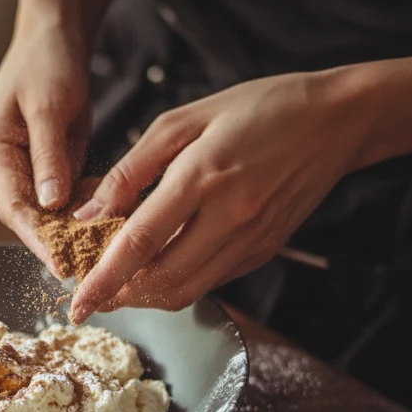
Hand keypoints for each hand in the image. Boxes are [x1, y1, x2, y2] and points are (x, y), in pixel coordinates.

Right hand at [0, 9, 93, 272]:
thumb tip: (50, 204)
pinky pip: (66, 193)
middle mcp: (9, 162)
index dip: (36, 238)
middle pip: (29, 215)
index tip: (60, 261)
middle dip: (56, 242)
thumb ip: (48, 156)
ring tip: (102, 251)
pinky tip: (109, 217)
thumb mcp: (48, 106)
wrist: (56, 34)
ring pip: (49, 209)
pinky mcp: (53, 160)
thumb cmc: (46, 60)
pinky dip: (85, 207)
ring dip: (73, 230)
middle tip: (87, 267)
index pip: (13, 207)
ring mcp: (31, 163)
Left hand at [70, 70, 373, 321]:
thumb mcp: (182, 121)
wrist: (334, 121)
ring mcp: (251, 239)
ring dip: (147, 297)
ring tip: (120, 287)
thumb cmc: (257, 109)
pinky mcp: (264, 250)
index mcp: (202, 177)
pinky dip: (179, 283)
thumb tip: (91, 213)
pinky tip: (161, 268)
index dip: (103, 279)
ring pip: (187, 291)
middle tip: (92, 295)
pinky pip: (212, 281)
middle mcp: (229, 216)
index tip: (77, 301)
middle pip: (162, 280)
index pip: (140, 243)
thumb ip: (132, 170)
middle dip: (119, 296)